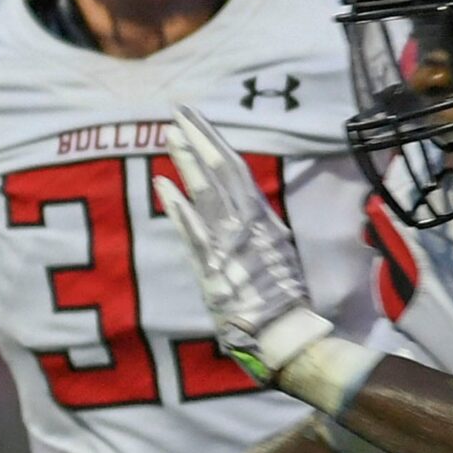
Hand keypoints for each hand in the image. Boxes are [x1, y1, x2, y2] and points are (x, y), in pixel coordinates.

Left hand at [156, 106, 321, 381]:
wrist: (289, 342)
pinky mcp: (217, 271)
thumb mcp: (276, 257)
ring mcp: (233, 248)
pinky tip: (163, 186)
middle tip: (178, 110)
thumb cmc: (283, 304)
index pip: (236, 171)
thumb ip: (260, 231)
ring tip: (169, 134)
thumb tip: (249, 207)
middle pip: (223, 174)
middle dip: (200, 139)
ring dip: (188, 163)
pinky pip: (195, 234)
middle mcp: (251, 228)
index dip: (214, 142)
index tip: (195, 118)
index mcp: (265, 221)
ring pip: (209, 195)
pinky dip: (179, 209)